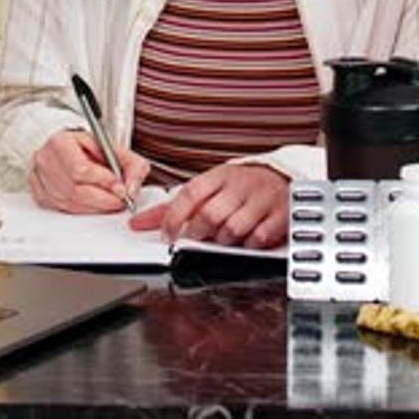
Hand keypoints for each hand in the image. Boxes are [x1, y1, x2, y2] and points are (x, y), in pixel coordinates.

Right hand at [29, 129, 149, 212]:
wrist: (64, 146)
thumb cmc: (85, 146)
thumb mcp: (113, 147)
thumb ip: (131, 164)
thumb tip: (132, 189)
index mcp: (60, 142)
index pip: (80, 169)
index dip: (103, 182)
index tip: (120, 188)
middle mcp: (45, 160)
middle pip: (75, 190)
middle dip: (103, 199)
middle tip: (120, 200)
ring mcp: (39, 178)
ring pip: (69, 203)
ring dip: (94, 207)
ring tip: (110, 201)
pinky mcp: (39, 194)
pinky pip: (62, 209)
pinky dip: (82, 210)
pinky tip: (93, 203)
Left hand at [130, 163, 288, 248]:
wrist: (280, 178)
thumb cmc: (238, 186)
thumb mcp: (207, 187)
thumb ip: (173, 206)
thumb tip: (138, 223)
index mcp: (219, 175)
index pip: (190, 193)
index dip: (175, 217)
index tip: (168, 234)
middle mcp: (240, 185)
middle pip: (210, 216)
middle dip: (201, 233)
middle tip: (202, 236)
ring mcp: (261, 199)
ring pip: (233, 230)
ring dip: (224, 240)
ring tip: (225, 235)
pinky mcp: (280, 215)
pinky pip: (258, 238)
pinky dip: (249, 244)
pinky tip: (248, 237)